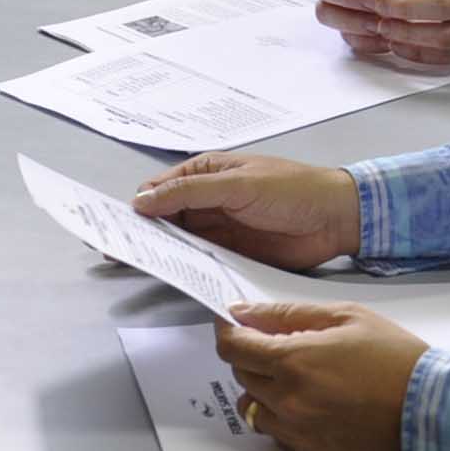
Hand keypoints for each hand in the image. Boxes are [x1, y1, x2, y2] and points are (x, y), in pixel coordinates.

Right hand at [130, 154, 361, 270]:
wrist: (335, 219)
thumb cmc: (291, 189)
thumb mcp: (237, 184)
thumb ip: (190, 192)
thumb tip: (142, 201)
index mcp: (205, 174)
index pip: (159, 190)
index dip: (136, 207)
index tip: (114, 225)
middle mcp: (206, 201)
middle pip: (164, 218)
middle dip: (141, 232)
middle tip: (115, 250)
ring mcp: (219, 230)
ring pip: (179, 242)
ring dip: (161, 251)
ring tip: (135, 265)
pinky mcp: (232, 255)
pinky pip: (202, 262)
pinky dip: (186, 268)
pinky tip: (173, 275)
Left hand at [216, 301, 428, 450]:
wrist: (432, 411)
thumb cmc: (396, 360)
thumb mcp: (346, 316)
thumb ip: (289, 313)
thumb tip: (248, 312)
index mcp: (294, 359)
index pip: (233, 346)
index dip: (228, 330)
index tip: (233, 322)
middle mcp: (288, 398)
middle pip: (240, 373)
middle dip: (250, 353)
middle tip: (278, 342)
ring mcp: (296, 428)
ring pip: (252, 404)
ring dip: (261, 385)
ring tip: (295, 373)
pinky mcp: (308, 450)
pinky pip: (272, 430)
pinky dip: (277, 412)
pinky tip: (306, 398)